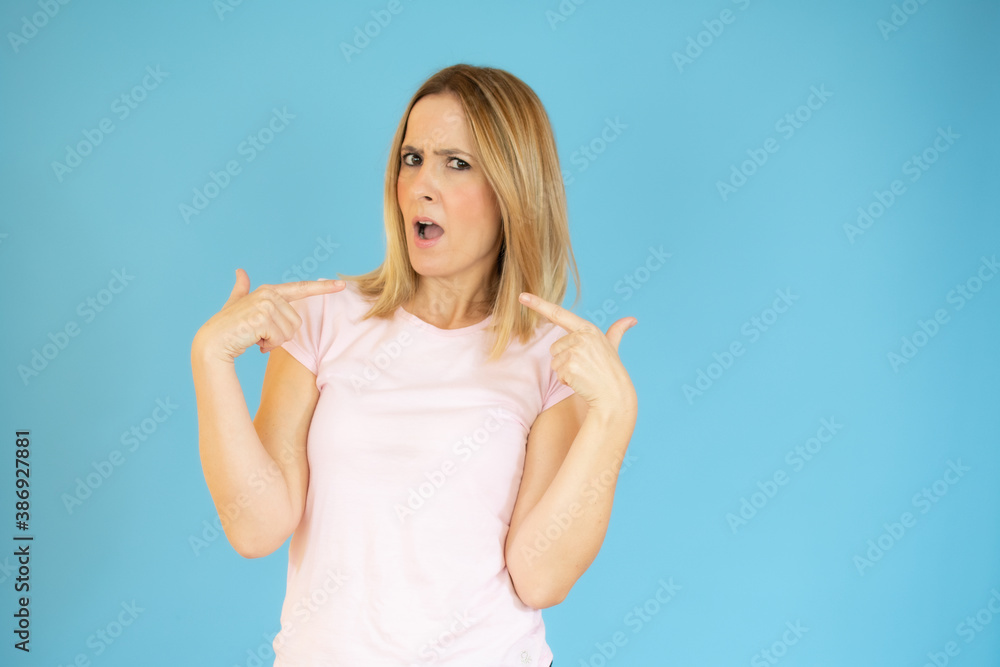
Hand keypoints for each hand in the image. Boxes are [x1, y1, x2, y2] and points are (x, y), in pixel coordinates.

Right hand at [193, 268, 345, 362]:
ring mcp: (265, 304)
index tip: (342, 285)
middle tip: (260, 336)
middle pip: (297, 322)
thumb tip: (240, 271)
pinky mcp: (262, 317)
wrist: (212, 344)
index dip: (323, 288)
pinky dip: (268, 345)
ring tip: (255, 337)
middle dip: (281, 336)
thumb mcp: (237, 305)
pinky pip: (280, 338)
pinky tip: (252, 341)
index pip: (301, 288)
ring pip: (290, 332)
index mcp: (269, 291)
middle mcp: (269, 294)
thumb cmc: (227, 328)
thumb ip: (241, 289)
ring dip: (274, 342)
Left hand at [518, 292, 636, 412]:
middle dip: (565, 360)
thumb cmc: (611, 371)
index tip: (522, 296)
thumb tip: (632, 319)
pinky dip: (566, 381)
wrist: (614, 395)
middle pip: (555, 347)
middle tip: (585, 368)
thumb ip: (617, 331)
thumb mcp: (613, 347)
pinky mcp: (570, 366)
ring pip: (555, 361)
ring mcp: (575, 351)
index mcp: (588, 329)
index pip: (559, 314)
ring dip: (565, 371)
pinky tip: (581, 382)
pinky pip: (557, 373)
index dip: (538, 304)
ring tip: (584, 375)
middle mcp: (581, 337)